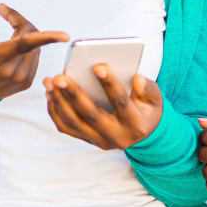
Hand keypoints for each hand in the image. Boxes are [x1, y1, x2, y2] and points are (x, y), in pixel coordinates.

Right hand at [0, 4, 68, 104]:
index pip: (25, 45)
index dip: (46, 38)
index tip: (65, 35)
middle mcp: (12, 72)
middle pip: (31, 38)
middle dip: (21, 22)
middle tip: (5, 13)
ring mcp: (21, 79)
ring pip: (36, 47)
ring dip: (27, 34)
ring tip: (9, 30)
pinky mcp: (26, 82)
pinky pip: (35, 57)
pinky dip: (29, 47)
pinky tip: (14, 45)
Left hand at [43, 65, 162, 149]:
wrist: (144, 136)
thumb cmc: (148, 109)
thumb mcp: (156, 99)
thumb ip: (148, 89)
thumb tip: (136, 79)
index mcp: (135, 124)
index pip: (121, 103)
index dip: (110, 85)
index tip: (98, 65)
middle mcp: (116, 136)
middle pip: (91, 114)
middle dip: (73, 94)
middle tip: (59, 76)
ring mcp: (99, 140)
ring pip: (74, 122)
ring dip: (59, 101)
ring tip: (50, 81)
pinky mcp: (88, 140)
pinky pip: (66, 127)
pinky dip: (55, 110)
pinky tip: (51, 93)